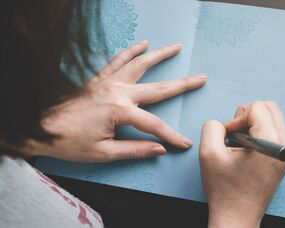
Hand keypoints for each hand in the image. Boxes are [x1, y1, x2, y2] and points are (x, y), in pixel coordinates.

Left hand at [16, 40, 206, 161]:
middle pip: (157, 88)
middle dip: (182, 84)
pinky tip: (140, 44)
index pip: (154, 125)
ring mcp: (108, 82)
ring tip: (175, 47)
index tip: (184, 144)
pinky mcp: (98, 79)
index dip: (171, 135)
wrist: (39, 127)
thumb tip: (160, 149)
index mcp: (120, 111)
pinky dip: (129, 51)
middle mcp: (117, 92)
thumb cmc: (69, 142)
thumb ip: (134, 150)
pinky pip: (117, 61)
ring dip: (159, 56)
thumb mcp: (103, 153)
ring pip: (139, 65)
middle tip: (200, 77)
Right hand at [200, 101, 284, 227]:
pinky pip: (272, 130)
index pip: (256, 107)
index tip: (228, 137)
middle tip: (234, 136)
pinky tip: (245, 150)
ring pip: (271, 117)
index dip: (236, 118)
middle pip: (268, 107)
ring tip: (239, 144)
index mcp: (272, 142)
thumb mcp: (208, 153)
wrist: (237, 214)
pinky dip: (256, 133)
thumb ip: (212, 126)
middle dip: (246, 116)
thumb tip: (223, 124)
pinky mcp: (284, 156)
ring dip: (251, 124)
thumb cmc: (225, 189)